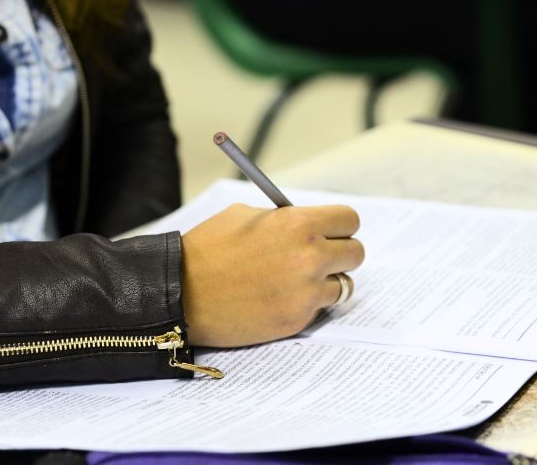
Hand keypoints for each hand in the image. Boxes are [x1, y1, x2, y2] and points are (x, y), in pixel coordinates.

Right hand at [181, 203, 363, 346]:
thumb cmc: (207, 250)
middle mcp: (309, 257)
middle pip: (355, 253)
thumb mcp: (245, 215)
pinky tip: (280, 298)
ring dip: (326, 282)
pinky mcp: (296, 320)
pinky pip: (319, 308)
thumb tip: (307, 225)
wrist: (180, 293)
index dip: (339, 226)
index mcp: (298, 224)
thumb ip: (284, 219)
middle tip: (320, 258)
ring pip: (342, 285)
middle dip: (339, 254)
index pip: (349, 220)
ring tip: (298, 281)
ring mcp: (305, 292)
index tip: (332, 232)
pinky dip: (306, 304)